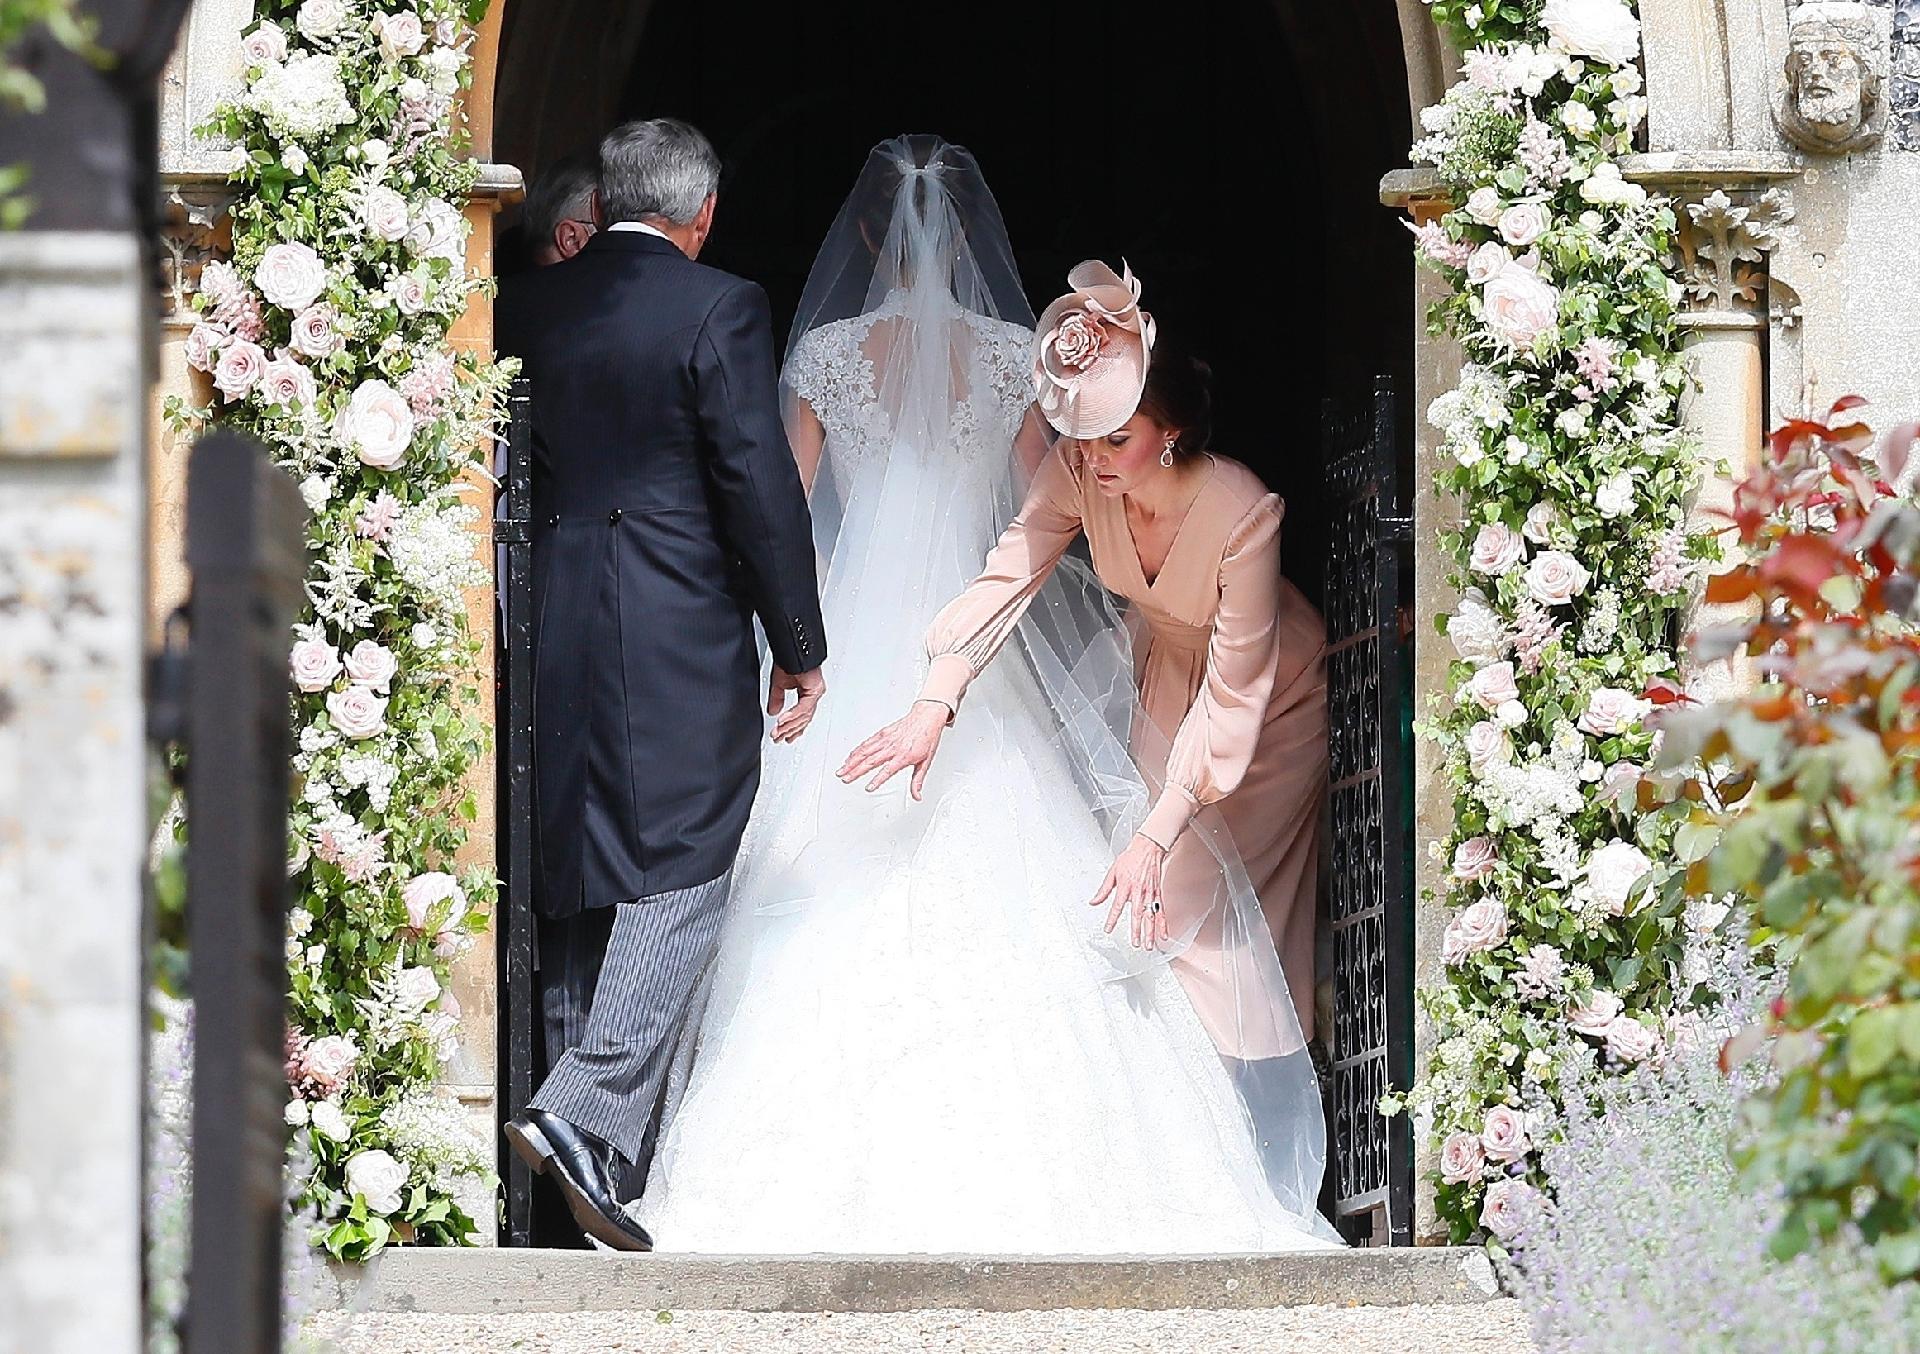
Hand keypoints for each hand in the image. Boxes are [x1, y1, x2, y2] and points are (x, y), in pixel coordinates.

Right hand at [766, 665, 825, 742]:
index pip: (803, 716)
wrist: (792, 648)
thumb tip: (773, 712)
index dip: (794, 728)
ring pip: (804, 716)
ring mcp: (815, 692)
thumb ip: (777, 699)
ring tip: (778, 732)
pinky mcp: (814, 690)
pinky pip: (803, 707)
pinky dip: (792, 715)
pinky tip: (783, 720)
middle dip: (790, 730)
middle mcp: (814, 694)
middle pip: (804, 719)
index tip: (786, 738)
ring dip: (789, 725)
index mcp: (808, 693)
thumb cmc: (790, 660)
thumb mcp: (779, 684)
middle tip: (778, 738)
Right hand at [836, 701, 948, 800]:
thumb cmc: (927, 737)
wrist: (926, 717)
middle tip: (846, 779)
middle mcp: (892, 747)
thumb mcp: (926, 761)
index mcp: (904, 756)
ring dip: (851, 761)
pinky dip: (856, 750)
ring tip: (842, 770)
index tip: (869, 788)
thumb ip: (918, 780)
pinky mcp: (882, 733)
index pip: (887, 771)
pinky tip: (850, 757)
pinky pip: (866, 742)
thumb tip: (917, 795)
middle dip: (856, 771)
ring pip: (865, 751)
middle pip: (870, 761)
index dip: (877, 780)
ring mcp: (885, 739)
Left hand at [1089, 834, 1170, 949]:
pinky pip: (1161, 911)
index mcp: (1125, 886)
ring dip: (1150, 932)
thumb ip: (1104, 889)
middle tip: (1135, 944)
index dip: (1112, 919)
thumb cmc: (1131, 858)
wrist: (1149, 847)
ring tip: (1149, 945)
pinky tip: (1163, 934)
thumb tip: (1094, 901)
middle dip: (1136, 931)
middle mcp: (1139, 891)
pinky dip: (1163, 924)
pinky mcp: (1158, 893)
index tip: (1108, 929)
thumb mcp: (1112, 871)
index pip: (1117, 906)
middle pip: (1137, 914)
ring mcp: (1150, 893)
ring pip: (1151, 916)